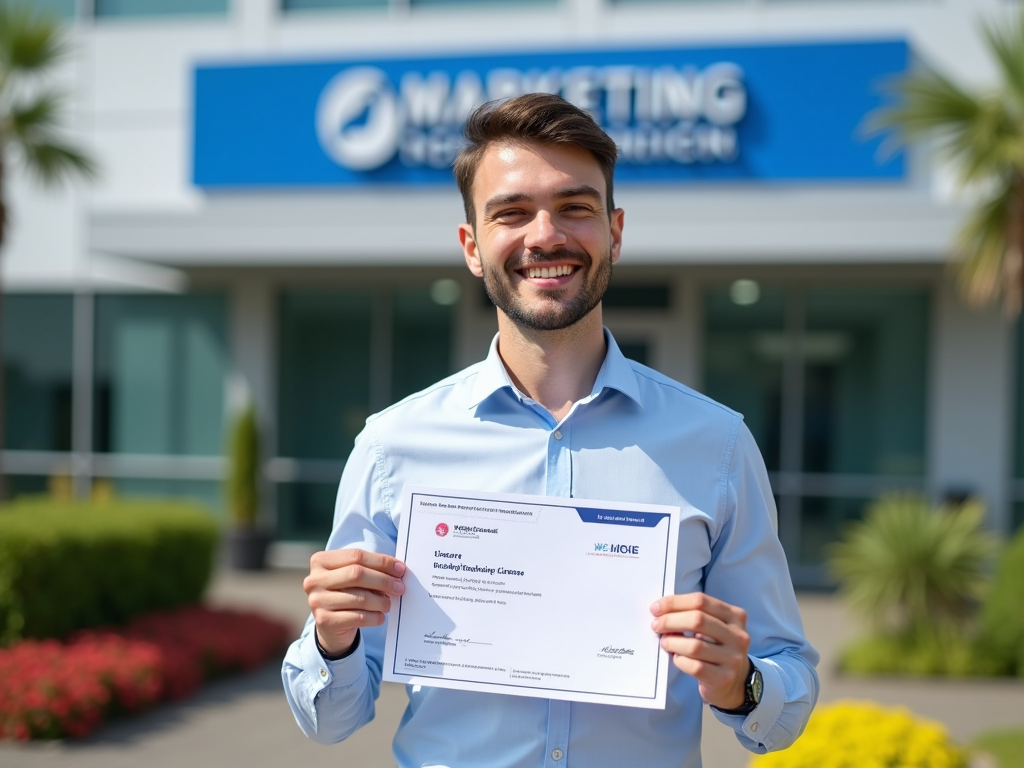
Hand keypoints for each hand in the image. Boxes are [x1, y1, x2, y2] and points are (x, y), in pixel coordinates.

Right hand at [304, 549, 406, 656]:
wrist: (331, 626)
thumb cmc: (346, 594)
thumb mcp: (352, 576)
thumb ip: (370, 568)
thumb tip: (398, 570)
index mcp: (321, 561)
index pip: (356, 556)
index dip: (382, 561)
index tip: (400, 569)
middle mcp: (314, 580)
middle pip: (357, 574)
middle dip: (383, 580)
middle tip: (399, 587)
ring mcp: (317, 601)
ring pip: (360, 597)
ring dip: (381, 601)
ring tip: (388, 603)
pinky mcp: (324, 621)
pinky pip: (358, 617)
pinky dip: (375, 617)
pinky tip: (380, 616)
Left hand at [649, 593, 749, 709]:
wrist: (736, 682)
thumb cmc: (717, 648)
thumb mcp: (714, 626)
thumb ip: (694, 614)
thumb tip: (661, 610)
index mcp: (735, 616)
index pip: (701, 601)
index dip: (674, 602)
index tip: (656, 608)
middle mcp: (738, 636)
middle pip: (697, 620)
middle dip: (670, 621)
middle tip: (656, 625)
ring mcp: (733, 658)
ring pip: (694, 645)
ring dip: (672, 642)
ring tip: (665, 642)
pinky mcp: (724, 678)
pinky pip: (695, 666)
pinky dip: (679, 660)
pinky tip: (677, 658)